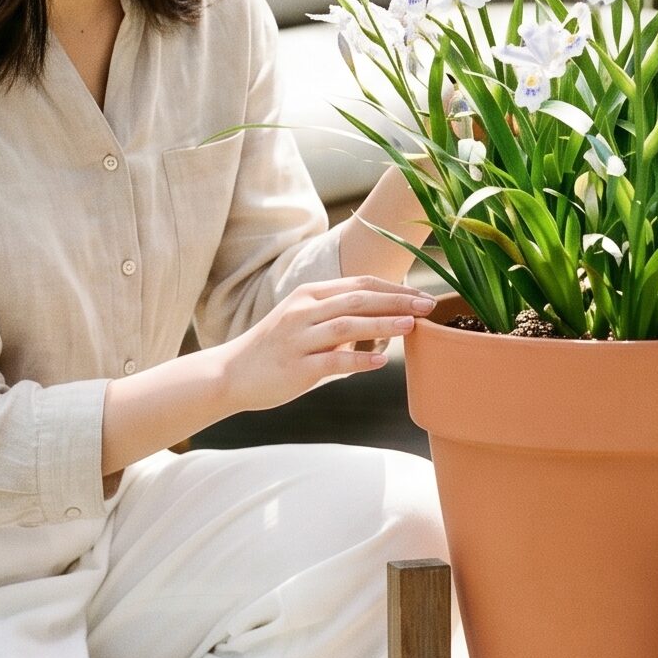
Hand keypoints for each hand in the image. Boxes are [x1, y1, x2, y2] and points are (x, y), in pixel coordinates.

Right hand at [214, 276, 437, 414]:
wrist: (230, 374)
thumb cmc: (274, 350)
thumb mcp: (303, 322)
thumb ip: (337, 317)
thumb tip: (382, 320)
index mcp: (309, 296)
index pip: (358, 283)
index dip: (393, 288)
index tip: (422, 295)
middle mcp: (303, 311)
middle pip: (357, 299)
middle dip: (396, 301)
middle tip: (428, 306)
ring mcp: (298, 338)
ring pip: (346, 325)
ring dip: (382, 324)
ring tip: (411, 325)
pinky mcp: (295, 366)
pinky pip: (331, 360)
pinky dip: (358, 358)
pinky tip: (380, 360)